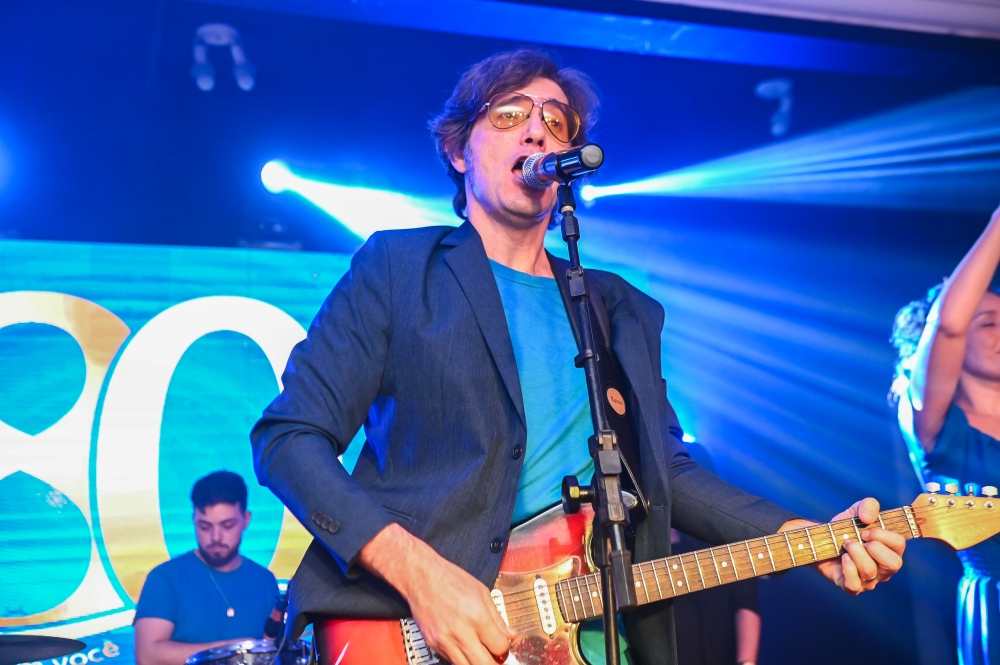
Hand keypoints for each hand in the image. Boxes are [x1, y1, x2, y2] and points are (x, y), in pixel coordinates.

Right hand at [360, 523, 515, 664]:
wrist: (420, 576)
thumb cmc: (449, 579)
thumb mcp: (481, 592)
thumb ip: (497, 616)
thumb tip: (510, 634)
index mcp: (477, 616)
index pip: (500, 647)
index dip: (505, 648)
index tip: (504, 645)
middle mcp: (460, 632)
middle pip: (484, 664)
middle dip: (494, 662)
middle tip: (495, 656)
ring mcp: (445, 640)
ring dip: (476, 661)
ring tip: (480, 651)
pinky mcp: (433, 644)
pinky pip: (451, 660)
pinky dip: (461, 657)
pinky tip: (463, 645)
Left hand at [779, 498, 904, 594]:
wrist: (821, 540)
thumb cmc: (846, 528)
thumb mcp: (857, 511)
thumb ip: (869, 505)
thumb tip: (868, 518)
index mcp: (890, 550)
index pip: (899, 544)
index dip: (882, 535)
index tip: (866, 529)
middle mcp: (884, 569)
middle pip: (894, 564)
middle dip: (874, 547)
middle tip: (858, 539)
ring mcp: (869, 581)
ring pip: (870, 572)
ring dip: (855, 553)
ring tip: (846, 545)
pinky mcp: (851, 587)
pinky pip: (854, 585)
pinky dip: (847, 569)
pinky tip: (843, 558)